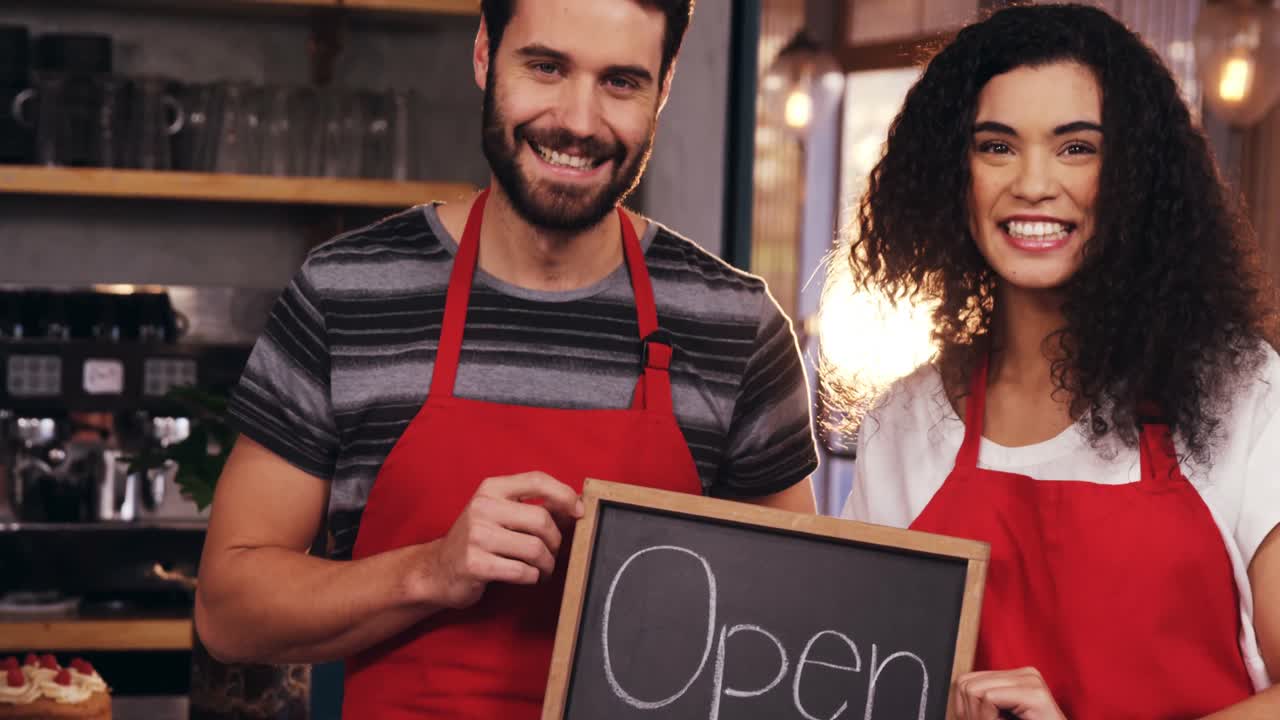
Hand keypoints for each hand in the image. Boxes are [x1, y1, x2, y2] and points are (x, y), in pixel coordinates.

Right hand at [420, 472, 583, 609]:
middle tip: (553, 554)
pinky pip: (522, 571)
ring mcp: (476, 536)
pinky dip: (532, 577)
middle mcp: (482, 507)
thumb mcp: (499, 513)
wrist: (437, 570)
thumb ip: (532, 506)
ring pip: (535, 549)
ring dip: (547, 564)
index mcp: (491, 488)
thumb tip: (576, 507)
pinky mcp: (475, 564)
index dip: (565, 494)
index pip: (537, 480)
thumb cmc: (478, 540)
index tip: (579, 512)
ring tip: (542, 569)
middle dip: (556, 542)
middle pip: (542, 520)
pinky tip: (526, 576)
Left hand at [953, 667, 1066, 719]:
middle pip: (968, 683)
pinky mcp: (1035, 694)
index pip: (968, 680)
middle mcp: (1025, 673)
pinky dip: (987, 718)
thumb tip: (957, 698)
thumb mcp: (1000, 715)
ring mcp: (1032, 681)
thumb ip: (983, 703)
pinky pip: (989, 698)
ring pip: (975, 689)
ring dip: (979, 717)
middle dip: (969, 712)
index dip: (963, 707)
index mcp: (1016, 677)